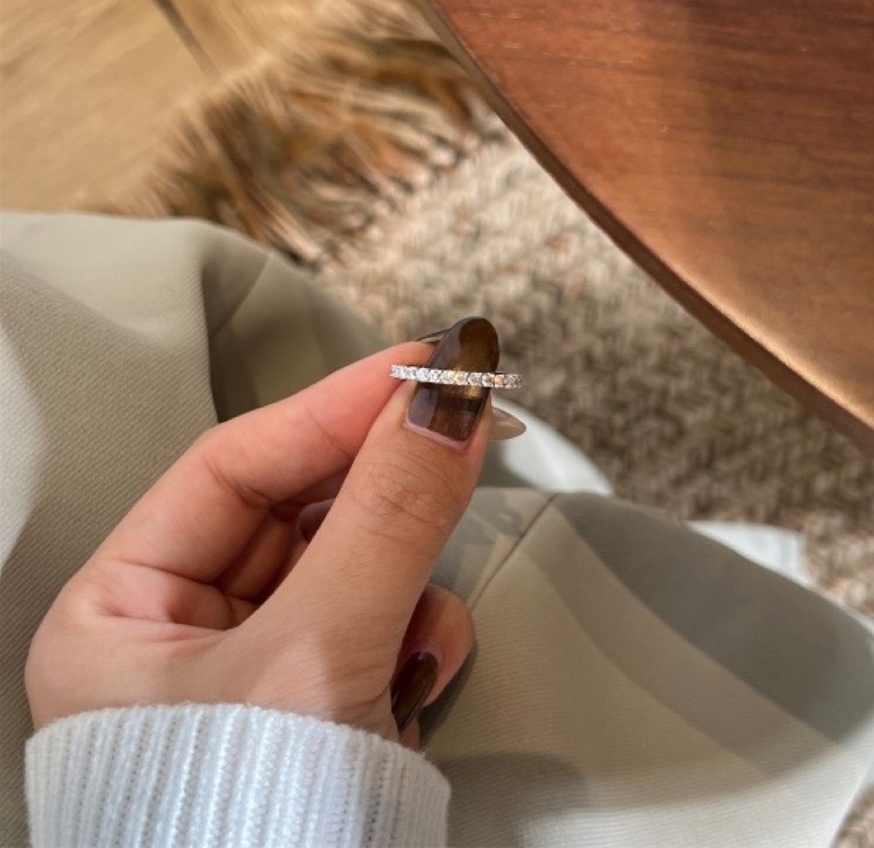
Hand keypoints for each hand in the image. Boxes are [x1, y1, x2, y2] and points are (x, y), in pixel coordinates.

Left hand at [25, 318, 506, 747]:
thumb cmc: (252, 839)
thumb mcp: (319, 656)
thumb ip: (387, 519)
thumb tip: (445, 404)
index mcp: (121, 612)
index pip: (236, 463)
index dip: (334, 405)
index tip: (420, 364)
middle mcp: (179, 631)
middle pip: (298, 505)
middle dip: (382, 482)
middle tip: (460, 423)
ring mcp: (254, 662)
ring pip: (349, 558)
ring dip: (406, 573)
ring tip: (421, 625)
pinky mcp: (321, 693)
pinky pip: (378, 617)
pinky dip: (417, 628)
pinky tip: (423, 670)